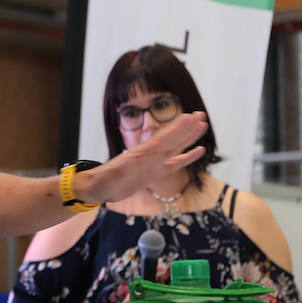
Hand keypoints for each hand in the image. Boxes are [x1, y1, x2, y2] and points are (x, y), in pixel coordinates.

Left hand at [79, 111, 207, 202]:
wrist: (99, 188)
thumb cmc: (102, 182)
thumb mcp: (110, 176)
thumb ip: (118, 169)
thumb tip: (125, 161)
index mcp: (143, 154)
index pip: (164, 139)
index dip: (177, 128)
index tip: (189, 116)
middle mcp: (151, 155)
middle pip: (174, 139)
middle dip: (187, 127)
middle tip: (201, 114)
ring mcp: (155, 163)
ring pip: (177, 147)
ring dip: (189, 137)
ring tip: (203, 125)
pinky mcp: (156, 173)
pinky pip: (176, 163)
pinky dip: (188, 157)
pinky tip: (199, 151)